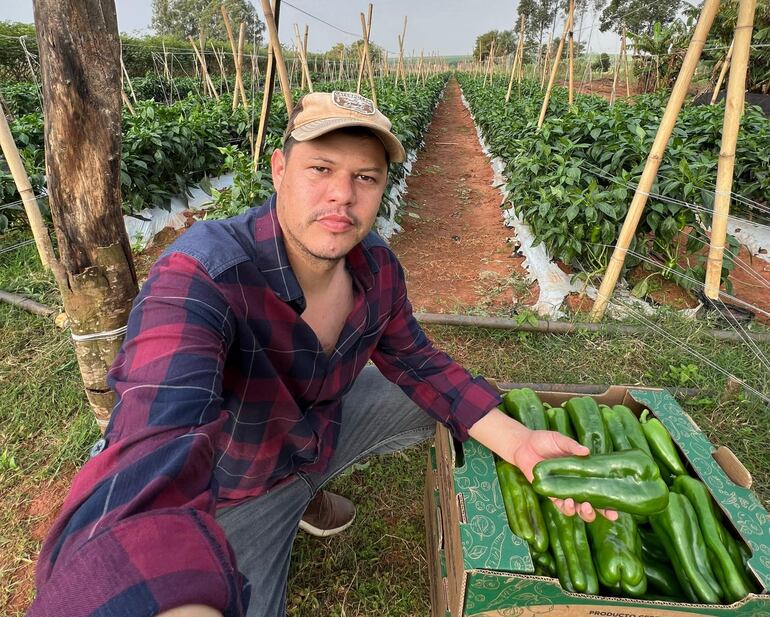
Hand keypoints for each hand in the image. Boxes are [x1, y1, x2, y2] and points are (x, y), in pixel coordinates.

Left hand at [469, 408, 617, 522]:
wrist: (523, 444)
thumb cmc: (544, 440)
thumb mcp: (559, 440)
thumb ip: (571, 446)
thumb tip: (587, 451)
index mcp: (584, 471)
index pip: (600, 487)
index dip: (610, 500)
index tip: (619, 509)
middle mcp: (576, 484)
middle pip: (592, 503)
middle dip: (601, 511)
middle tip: (608, 513)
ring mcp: (563, 490)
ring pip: (577, 509)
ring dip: (583, 511)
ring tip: (584, 506)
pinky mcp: (550, 493)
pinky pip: (559, 505)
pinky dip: (565, 507)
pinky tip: (566, 502)